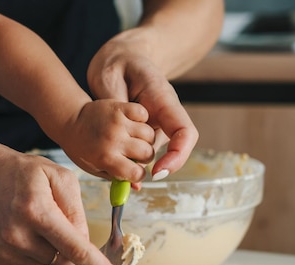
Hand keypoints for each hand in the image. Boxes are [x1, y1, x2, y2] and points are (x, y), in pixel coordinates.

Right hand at [0, 135, 130, 264]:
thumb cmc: (23, 173)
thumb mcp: (59, 177)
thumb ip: (78, 212)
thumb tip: (85, 245)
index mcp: (36, 211)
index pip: (77, 250)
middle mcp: (17, 236)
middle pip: (67, 264)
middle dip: (75, 252)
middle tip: (62, 226)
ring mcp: (4, 251)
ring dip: (56, 254)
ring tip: (38, 226)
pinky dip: (39, 257)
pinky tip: (26, 234)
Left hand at [58, 98, 155, 184]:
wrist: (69, 121)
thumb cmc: (82, 148)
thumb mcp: (95, 167)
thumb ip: (116, 177)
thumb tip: (138, 187)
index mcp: (106, 159)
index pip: (137, 173)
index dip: (138, 174)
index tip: (134, 170)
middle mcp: (113, 141)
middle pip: (147, 153)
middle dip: (145, 156)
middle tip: (136, 154)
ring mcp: (117, 123)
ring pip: (149, 134)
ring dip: (145, 138)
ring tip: (134, 139)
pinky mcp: (119, 107)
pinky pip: (143, 114)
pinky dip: (141, 118)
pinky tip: (132, 123)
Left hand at [86, 34, 198, 180]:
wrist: (122, 56)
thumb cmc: (117, 63)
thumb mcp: (110, 76)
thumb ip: (116, 102)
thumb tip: (118, 130)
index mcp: (163, 100)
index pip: (184, 132)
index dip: (177, 156)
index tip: (156, 172)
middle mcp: (165, 115)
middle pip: (170, 150)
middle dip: (150, 167)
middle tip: (124, 178)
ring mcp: (157, 123)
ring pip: (152, 154)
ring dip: (134, 164)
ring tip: (111, 165)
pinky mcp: (146, 130)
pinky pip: (140, 151)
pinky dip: (127, 160)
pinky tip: (111, 160)